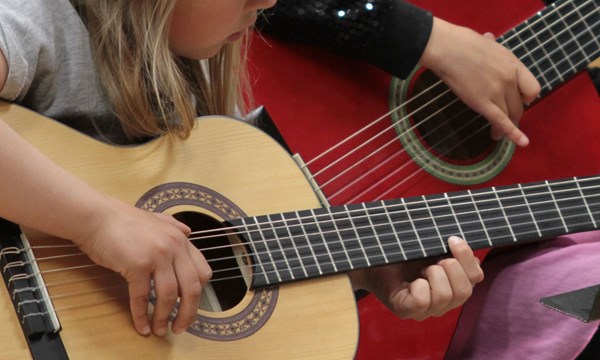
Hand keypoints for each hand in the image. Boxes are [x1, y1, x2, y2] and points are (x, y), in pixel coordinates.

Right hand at [75, 198, 211, 336]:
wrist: (97, 217)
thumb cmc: (122, 221)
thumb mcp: (155, 219)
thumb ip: (174, 226)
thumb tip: (189, 231)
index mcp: (181, 239)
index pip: (202, 272)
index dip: (199, 294)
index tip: (191, 307)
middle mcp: (174, 247)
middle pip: (191, 288)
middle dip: (188, 313)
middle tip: (181, 327)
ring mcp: (157, 256)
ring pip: (169, 296)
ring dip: (165, 318)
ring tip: (160, 330)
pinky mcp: (138, 264)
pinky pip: (143, 296)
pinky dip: (142, 315)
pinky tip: (141, 326)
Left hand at [349, 236, 483, 319]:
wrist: (372, 254)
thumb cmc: (403, 251)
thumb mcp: (430, 246)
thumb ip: (451, 250)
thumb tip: (471, 255)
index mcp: (453, 284)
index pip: (476, 277)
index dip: (467, 257)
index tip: (451, 239)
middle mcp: (443, 302)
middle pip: (465, 292)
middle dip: (452, 268)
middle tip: (434, 258)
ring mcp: (425, 310)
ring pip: (445, 297)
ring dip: (434, 275)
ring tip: (421, 269)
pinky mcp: (405, 311)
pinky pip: (422, 303)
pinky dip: (419, 287)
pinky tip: (411, 282)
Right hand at [420, 18, 541, 146]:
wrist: (447, 48)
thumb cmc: (461, 42)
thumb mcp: (486, 42)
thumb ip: (491, 45)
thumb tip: (489, 38)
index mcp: (513, 64)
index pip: (532, 88)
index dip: (526, 98)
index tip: (518, 100)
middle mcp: (509, 79)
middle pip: (519, 105)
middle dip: (513, 115)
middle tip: (503, 119)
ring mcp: (497, 92)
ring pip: (510, 115)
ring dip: (506, 127)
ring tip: (496, 134)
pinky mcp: (482, 103)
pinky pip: (501, 121)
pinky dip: (512, 134)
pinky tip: (521, 142)